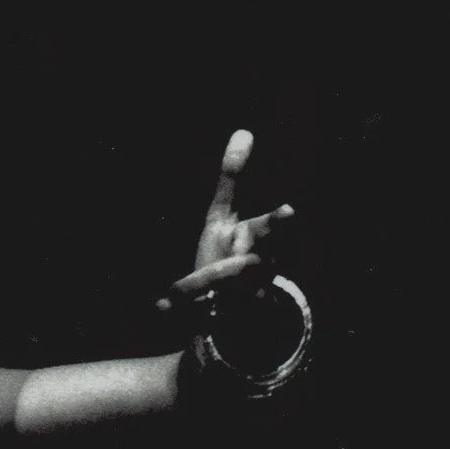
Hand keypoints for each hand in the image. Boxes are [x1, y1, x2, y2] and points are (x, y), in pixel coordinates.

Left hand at [157, 129, 294, 318]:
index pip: (268, 228)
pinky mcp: (227, 317)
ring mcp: (243, 295)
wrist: (231, 307)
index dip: (278, 223)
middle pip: (255, 262)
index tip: (289, 211)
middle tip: (257, 261)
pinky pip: (203, 313)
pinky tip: (161, 307)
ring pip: (221, 289)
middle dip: (250, 271)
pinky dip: (180, 308)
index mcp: (255, 239)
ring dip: (196, 285)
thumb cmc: (229, 250)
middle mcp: (255, 267)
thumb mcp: (223, 216)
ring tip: (172, 291)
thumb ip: (232, 177)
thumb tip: (244, 131)